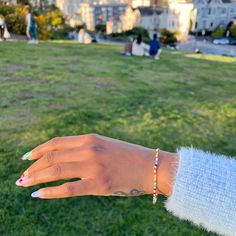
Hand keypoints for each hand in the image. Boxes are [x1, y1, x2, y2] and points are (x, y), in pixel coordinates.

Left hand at [16, 134, 176, 198]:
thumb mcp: (104, 146)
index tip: (26, 158)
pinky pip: (68, 189)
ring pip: (56, 172)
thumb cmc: (127, 156)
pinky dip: (50, 193)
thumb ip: (85, 149)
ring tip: (24, 184)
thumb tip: (64, 157)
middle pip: (52, 157)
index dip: (37, 150)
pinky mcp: (99, 185)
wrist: (151, 166)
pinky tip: (38, 195)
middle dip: (33, 167)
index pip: (56, 143)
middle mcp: (89, 150)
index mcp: (90, 139)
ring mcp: (93, 168)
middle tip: (22, 176)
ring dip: (36, 178)